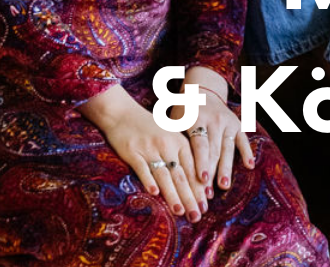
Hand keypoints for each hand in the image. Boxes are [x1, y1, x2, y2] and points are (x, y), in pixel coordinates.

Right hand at [80, 84, 207, 219]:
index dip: (200, 187)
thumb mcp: (170, 137)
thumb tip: (195, 181)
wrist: (124, 114)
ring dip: (173, 194)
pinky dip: (148, 180)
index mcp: (179, 141)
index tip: (206, 205)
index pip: (193, 168)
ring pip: (165, 175)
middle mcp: (168, 145)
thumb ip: (181, 156)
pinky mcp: (133, 152)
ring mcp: (150, 149)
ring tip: (180, 211)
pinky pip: (142, 168)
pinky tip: (154, 193)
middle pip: (182, 174)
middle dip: (191, 197)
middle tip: (197, 215)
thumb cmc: (150, 129)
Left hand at [179, 69, 254, 193]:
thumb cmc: (183, 112)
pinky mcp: (237, 124)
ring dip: (226, 168)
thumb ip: (174, 141)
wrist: (203, 91)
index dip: (201, 162)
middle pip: (214, 149)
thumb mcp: (175, 120)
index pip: (199, 144)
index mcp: (196, 118)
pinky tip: (249, 166)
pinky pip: (243, 140)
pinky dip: (247, 152)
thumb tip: (164, 169)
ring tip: (224, 186)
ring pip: (228, 148)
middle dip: (211, 172)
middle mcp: (214, 120)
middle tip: (207, 193)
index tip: (201, 180)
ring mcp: (227, 122)